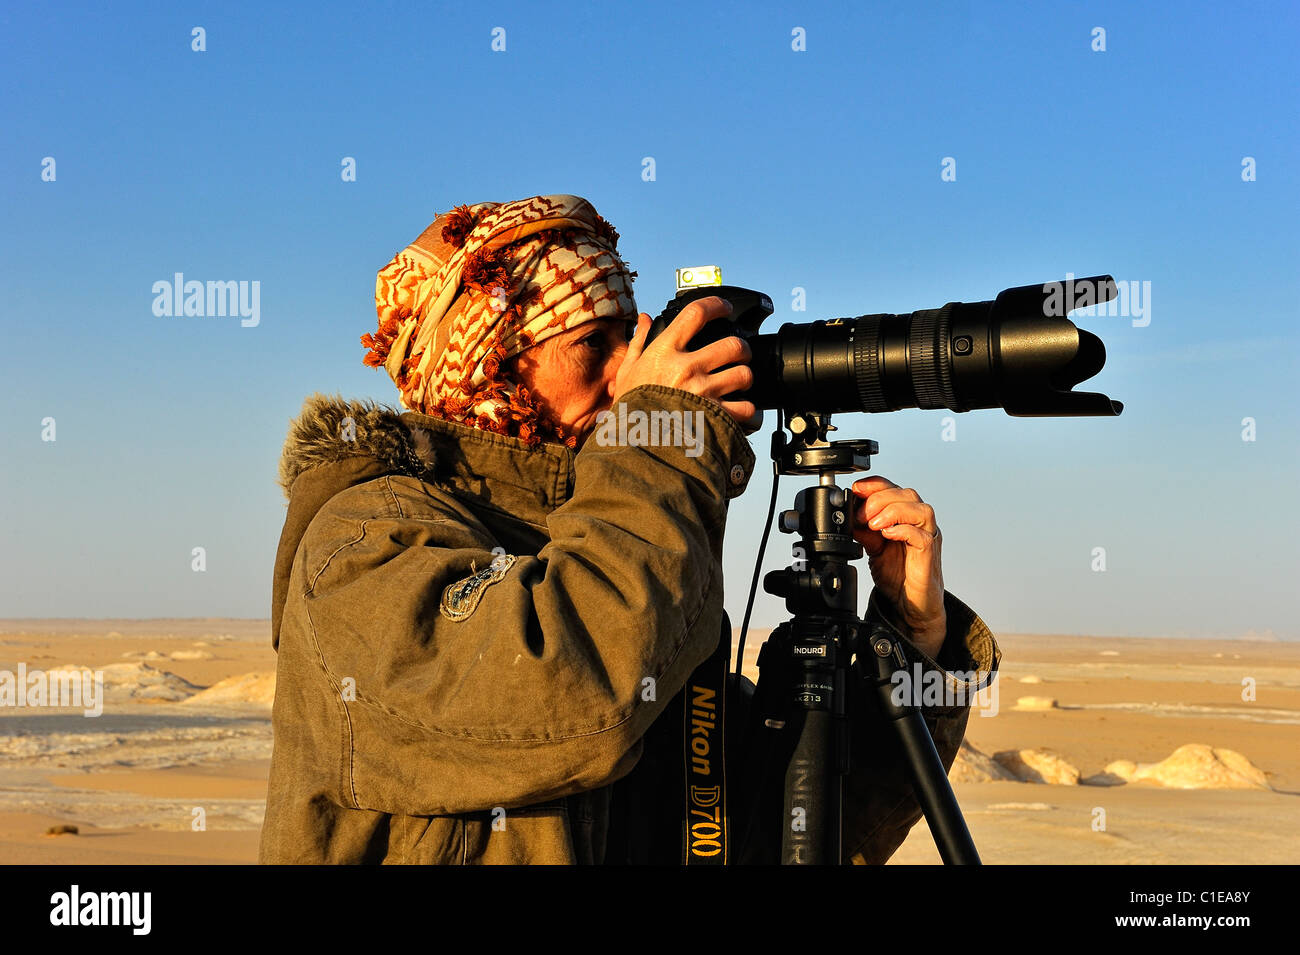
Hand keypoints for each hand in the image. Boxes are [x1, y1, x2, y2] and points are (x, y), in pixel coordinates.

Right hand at [614, 296, 758, 428]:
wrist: (635, 446)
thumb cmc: (629, 408)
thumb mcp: (627, 371)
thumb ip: (638, 343)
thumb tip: (644, 319)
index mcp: (665, 352)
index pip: (695, 314)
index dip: (716, 305)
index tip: (726, 308)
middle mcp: (687, 368)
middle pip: (732, 344)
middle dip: (741, 349)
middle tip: (738, 355)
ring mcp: (703, 392)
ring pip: (744, 375)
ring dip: (744, 378)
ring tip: (738, 383)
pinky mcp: (715, 417)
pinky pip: (746, 408)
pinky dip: (747, 410)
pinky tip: (739, 409)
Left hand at [850, 475, 945, 658]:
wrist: (910, 605)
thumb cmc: (898, 575)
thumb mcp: (874, 549)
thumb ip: (865, 532)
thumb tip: (849, 517)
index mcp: (905, 517)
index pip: (893, 489)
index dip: (874, 485)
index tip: (855, 490)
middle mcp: (919, 523)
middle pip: (907, 494)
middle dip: (879, 500)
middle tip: (861, 517)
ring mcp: (927, 537)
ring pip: (921, 509)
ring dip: (893, 511)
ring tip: (874, 525)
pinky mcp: (929, 554)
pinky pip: (923, 535)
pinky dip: (903, 530)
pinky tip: (888, 535)